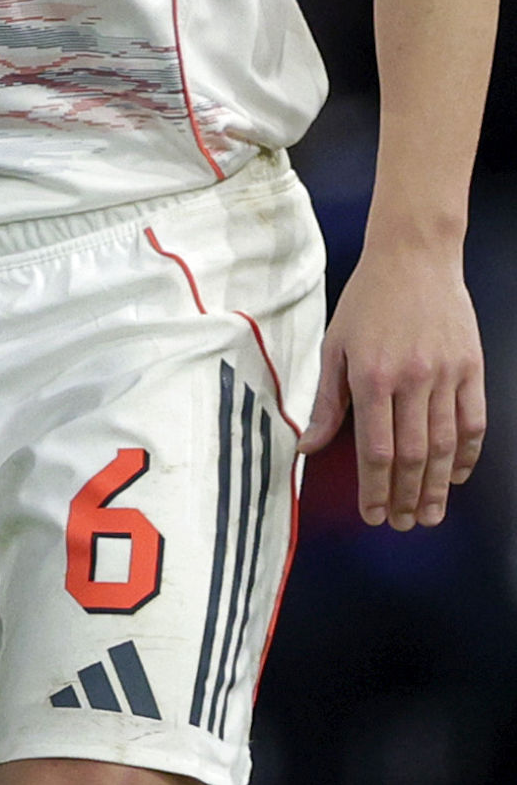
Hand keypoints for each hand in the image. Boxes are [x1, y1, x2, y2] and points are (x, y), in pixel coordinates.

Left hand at [306, 238, 487, 525]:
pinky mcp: (472, 369)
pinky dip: (467, 454)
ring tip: (428, 515)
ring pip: (445, 446)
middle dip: (406, 496)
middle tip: (402, 524)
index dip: (375, 488)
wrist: (414, 259)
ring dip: (437, 486)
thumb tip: (309, 447)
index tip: (372, 515)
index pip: (376, 449)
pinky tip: (455, 476)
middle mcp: (411, 380)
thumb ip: (327, 400)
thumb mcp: (335, 345)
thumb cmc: (366, 302)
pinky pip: (474, 422)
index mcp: (371, 375)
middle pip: (412, 455)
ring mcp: (446, 376)